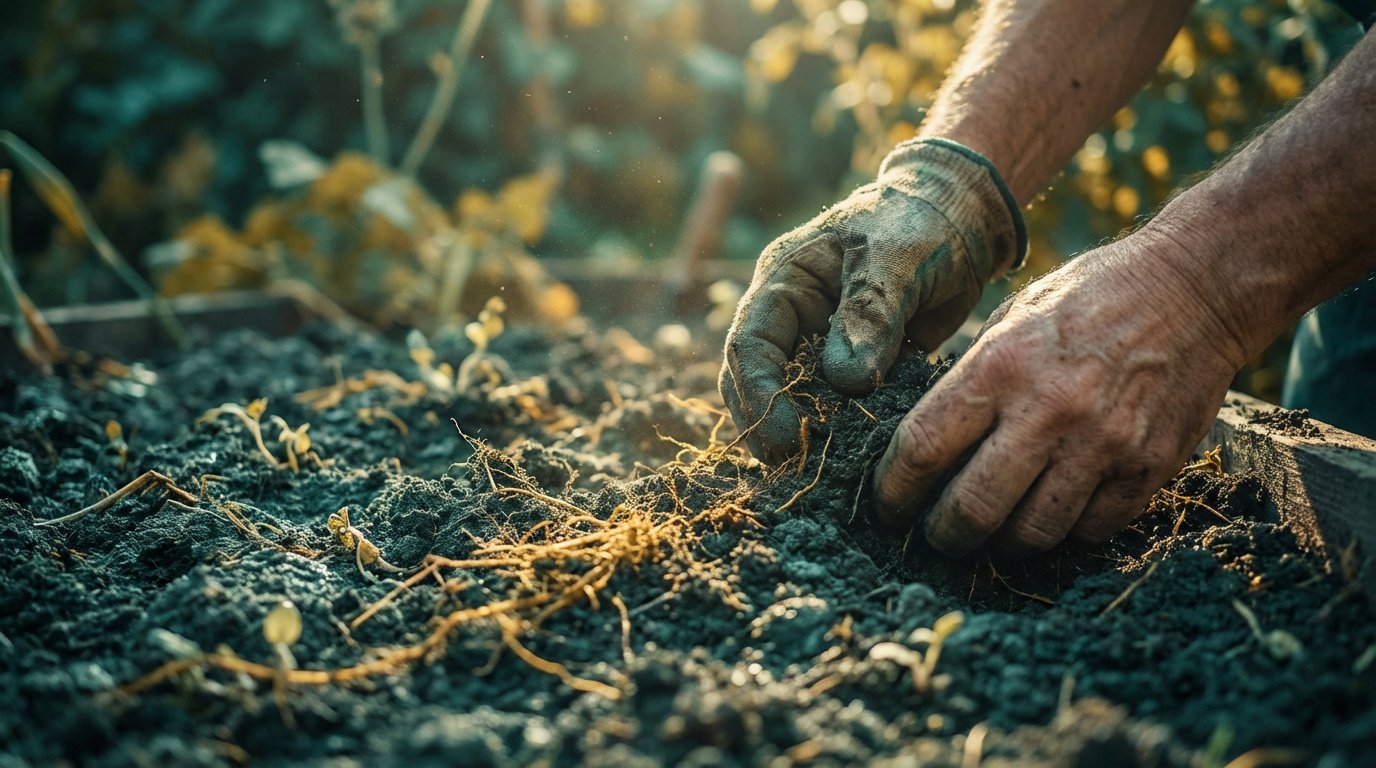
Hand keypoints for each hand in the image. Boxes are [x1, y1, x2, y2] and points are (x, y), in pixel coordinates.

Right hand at [720, 139, 1025, 462]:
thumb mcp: (896, 257)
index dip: (760, 397)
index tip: (788, 438)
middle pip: (756, 384)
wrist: (963, 218)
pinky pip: (838, 409)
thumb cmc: (923, 222)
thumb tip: (845, 380)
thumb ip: (870, 312)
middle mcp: (792, 319)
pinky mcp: (856, 368)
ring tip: (827, 472)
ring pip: (793, 402)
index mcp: (783, 283)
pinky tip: (863, 459)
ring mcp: (821, 346)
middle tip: (801, 468)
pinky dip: (845, 434)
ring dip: (807, 436)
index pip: (749, 347)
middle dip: (771, 428)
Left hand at [871, 230, 1248, 556]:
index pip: (922, 449)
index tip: (889, 506)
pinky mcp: (1148, 468)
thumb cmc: (1089, 298)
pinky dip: (1067, 531)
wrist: (1195, 288)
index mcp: (1000, 367)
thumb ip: (971, 380)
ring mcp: (1103, 444)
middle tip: (939, 535)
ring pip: (1032, 534)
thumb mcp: (1012, 318)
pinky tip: (1058, 510)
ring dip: (1005, 541)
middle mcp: (1048, 411)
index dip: (893, 491)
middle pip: (972, 510)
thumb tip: (926, 442)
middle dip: (944, 535)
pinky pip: (1091, 530)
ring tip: (997, 529)